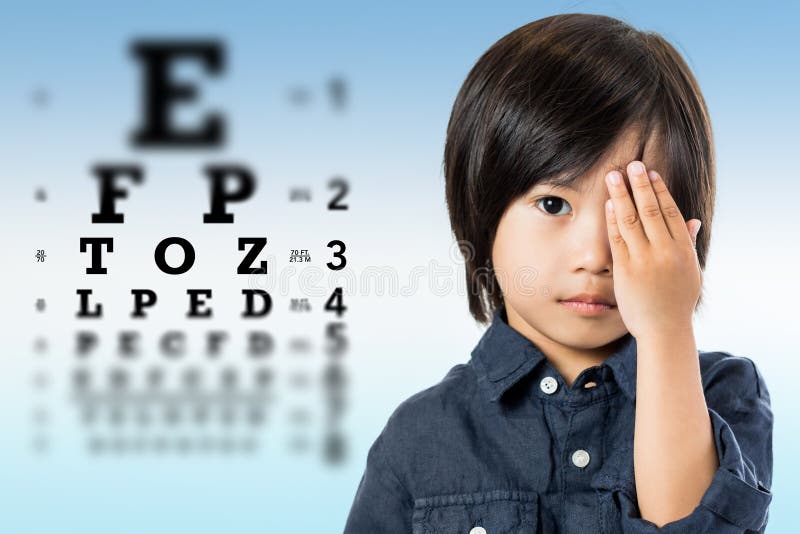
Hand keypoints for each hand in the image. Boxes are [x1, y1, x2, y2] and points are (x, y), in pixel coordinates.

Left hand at [604, 160, 701, 340]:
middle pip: (650, 210)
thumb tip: (694, 221)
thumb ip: (689, 244)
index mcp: (683, 249)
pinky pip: (618, 239)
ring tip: (613, 176)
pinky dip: (613, 219)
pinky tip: (609, 203)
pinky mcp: (626, 270)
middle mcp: (665, 251)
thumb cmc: (677, 301)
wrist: (664, 330)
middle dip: (639, 185)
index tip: (650, 173)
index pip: (671, 212)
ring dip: (622, 195)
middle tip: (631, 164)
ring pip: (632, 220)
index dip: (660, 190)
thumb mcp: (691, 272)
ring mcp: (645, 260)